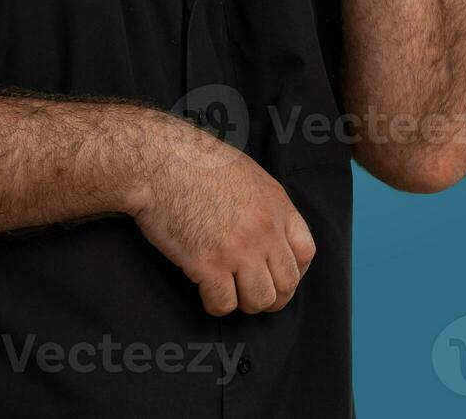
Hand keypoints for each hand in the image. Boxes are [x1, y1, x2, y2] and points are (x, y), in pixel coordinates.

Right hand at [126, 114, 316, 315]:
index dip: (294, 271)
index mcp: (277, 205)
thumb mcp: (247, 174)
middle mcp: (264, 229)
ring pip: (260, 300)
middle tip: (253, 294)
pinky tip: (205, 291)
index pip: (305, 252)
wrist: (160, 161)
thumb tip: (269, 232)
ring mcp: (238, 248)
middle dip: (273, 297)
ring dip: (245, 303)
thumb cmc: (196, 161)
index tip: (277, 275)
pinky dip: (215, 305)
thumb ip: (265, 205)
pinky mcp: (207, 263)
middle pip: (287, 283)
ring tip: (229, 292)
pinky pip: (224, 304)